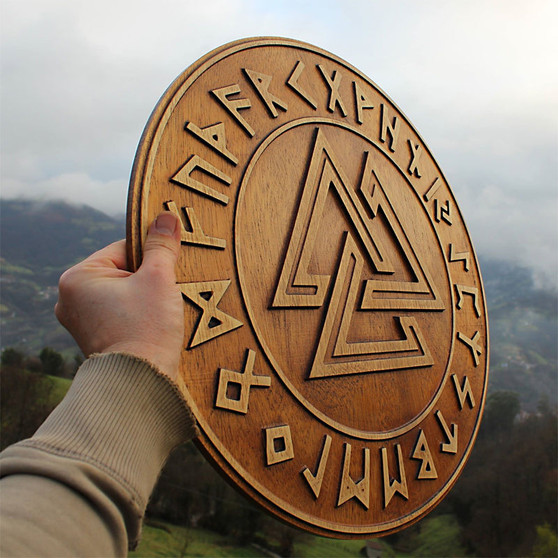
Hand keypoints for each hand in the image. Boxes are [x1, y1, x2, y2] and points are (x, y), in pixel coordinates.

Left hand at [55, 212, 183, 380]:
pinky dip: (138, 315)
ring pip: (123, 293)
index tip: (167, 271)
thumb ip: (161, 245)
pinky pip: (120, 314)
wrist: (141, 383)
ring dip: (145, 297)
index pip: (122, 249)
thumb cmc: (145, 329)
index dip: (150, 257)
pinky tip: (152, 325)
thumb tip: (166, 217)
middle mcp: (71, 299)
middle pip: (122, 272)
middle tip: (164, 294)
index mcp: (77, 278)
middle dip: (148, 279)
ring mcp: (81, 322)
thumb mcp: (158, 278)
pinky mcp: (95, 339)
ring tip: (159, 312)